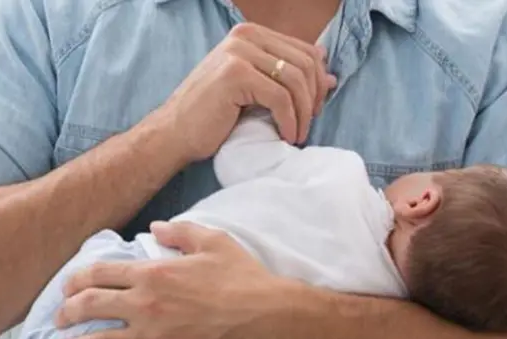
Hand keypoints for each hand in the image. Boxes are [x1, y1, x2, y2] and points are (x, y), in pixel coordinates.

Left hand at [53, 221, 295, 338]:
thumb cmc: (244, 278)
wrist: (269, 318)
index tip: (67, 287)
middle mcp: (145, 304)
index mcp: (153, 272)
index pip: (100, 273)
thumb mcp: (214, 241)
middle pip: (90, 306)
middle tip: (59, 319)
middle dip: (67, 312)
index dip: (77, 279)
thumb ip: (181, 231)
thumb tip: (155, 226)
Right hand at [159, 22, 336, 162]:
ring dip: (303, 113)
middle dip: (313, 97)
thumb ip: (287, 77)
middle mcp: (244, 36)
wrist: (175, 133)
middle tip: (308, 124)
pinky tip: (287, 136)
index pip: (304, 50)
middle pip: (304, 63)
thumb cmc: (213, 116)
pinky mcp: (235, 74)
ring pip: (295, 80)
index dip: (317, 82)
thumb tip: (331, 76)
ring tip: (297, 134)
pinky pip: (280, 97)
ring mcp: (238, 52)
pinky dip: (289, 121)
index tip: (314, 109)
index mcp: (250, 34)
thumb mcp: (256, 89)